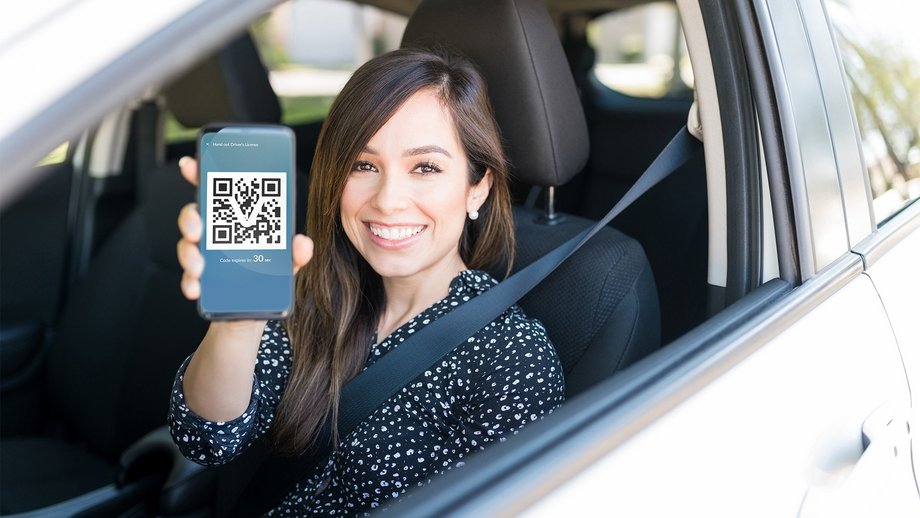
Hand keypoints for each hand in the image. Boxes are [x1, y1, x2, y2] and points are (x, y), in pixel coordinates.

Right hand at [175, 156, 313, 300]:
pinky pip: (188, 277)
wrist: (254, 316)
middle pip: (195, 215)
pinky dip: (189, 282)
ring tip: (199, 268)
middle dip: (190, 219)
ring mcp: (205, 256)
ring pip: (186, 245)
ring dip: (188, 253)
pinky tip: (195, 289)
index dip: (202, 175)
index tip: (190, 164)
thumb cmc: (268, 281)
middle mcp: (217, 235)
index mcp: (238, 222)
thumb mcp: (287, 265)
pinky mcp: (199, 280)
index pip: (219, 193)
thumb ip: (297, 253)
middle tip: (197, 231)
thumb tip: (302, 242)